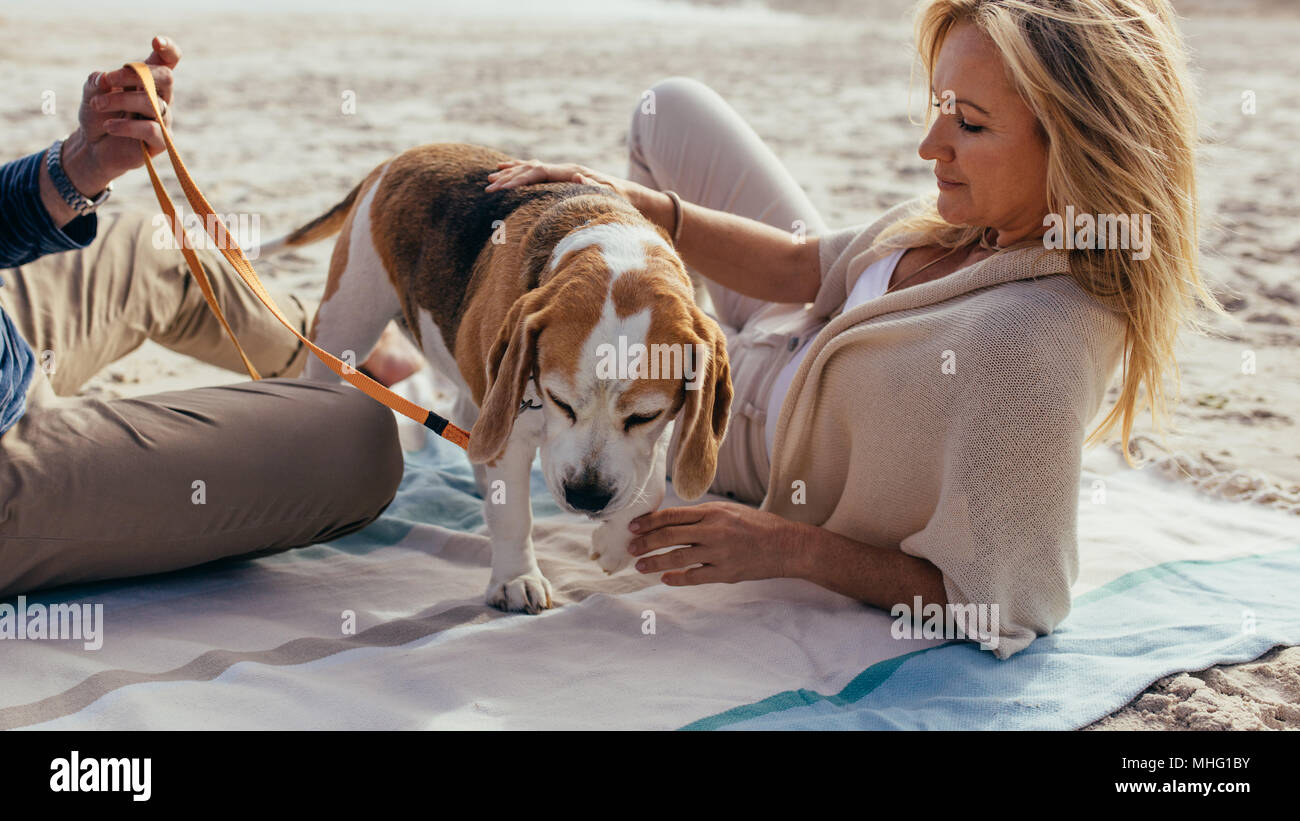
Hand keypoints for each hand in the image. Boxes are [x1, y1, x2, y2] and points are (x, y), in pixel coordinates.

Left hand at [60, 35, 181, 196]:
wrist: (93, 148)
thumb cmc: (98, 116)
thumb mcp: (91, 93)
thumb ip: (97, 82)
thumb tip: (105, 79)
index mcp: (148, 81)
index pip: (169, 61)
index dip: (169, 49)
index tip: (156, 42)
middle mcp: (160, 98)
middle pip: (165, 77)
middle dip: (133, 74)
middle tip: (108, 80)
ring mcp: (163, 120)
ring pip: (151, 102)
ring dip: (119, 100)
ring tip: (96, 104)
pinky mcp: (161, 142)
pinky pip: (150, 129)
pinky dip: (126, 125)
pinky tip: (109, 126)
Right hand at [485, 158, 634, 200]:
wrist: (628, 193)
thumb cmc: (619, 198)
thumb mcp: (610, 194)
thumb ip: (595, 185)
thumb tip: (579, 175)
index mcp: (570, 172)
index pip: (538, 173)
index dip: (519, 180)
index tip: (502, 188)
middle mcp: (564, 168)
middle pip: (530, 169)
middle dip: (507, 178)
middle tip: (488, 187)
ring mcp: (562, 170)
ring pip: (530, 168)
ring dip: (510, 173)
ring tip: (490, 178)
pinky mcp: (562, 176)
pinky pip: (536, 172)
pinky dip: (520, 171)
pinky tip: (507, 171)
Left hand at [626, 501, 805, 584]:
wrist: (786, 545)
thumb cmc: (756, 525)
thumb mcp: (729, 511)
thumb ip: (702, 516)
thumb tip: (670, 522)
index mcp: (712, 512)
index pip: (671, 515)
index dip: (648, 522)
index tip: (632, 527)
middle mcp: (713, 530)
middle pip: (668, 536)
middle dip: (645, 543)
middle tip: (630, 549)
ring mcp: (719, 553)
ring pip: (677, 557)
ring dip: (654, 563)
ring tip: (640, 566)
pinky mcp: (726, 573)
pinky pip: (694, 577)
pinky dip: (676, 578)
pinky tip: (665, 578)